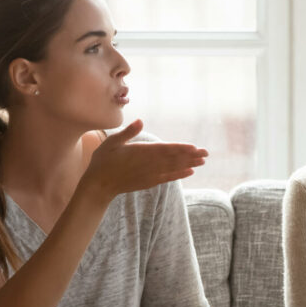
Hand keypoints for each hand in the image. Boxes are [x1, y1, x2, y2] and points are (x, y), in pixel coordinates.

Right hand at [82, 119, 208, 201]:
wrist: (98, 186)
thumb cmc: (103, 161)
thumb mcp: (112, 142)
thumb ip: (128, 132)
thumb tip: (141, 120)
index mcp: (140, 152)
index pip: (164, 149)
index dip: (180, 148)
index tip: (194, 147)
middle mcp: (148, 164)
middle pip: (173, 159)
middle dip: (191, 156)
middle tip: (206, 153)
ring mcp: (149, 175)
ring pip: (173, 168)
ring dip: (188, 164)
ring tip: (202, 162)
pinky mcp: (148, 182)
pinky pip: (167, 178)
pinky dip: (179, 175)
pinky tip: (189, 172)